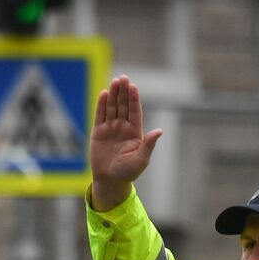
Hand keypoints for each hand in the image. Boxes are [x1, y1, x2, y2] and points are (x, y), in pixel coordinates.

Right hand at [89, 75, 162, 211]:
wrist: (110, 181)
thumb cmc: (128, 172)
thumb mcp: (141, 159)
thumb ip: (148, 144)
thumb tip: (159, 131)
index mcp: (135, 132)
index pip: (135, 111)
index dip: (134, 99)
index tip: (133, 87)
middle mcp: (123, 127)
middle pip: (124, 106)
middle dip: (124, 92)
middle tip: (123, 78)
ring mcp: (111, 129)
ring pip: (112, 108)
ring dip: (114, 95)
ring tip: (115, 82)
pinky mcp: (98, 132)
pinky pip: (100, 115)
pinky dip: (102, 105)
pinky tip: (104, 94)